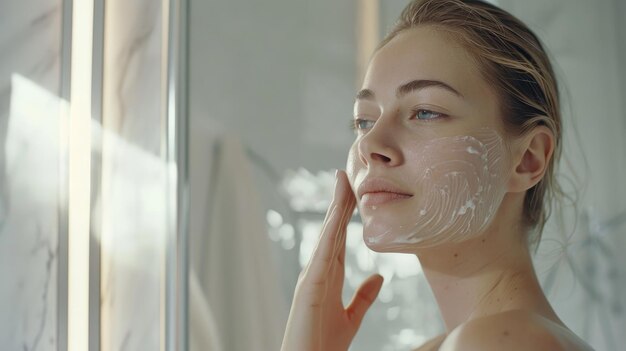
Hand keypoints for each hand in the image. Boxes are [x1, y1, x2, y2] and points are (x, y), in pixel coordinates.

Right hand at [281, 170, 384, 350]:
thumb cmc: (323, 344)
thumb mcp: (351, 318)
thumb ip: (364, 296)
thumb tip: (379, 277)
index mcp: (328, 277)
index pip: (339, 237)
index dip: (345, 214)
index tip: (353, 190)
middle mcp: (317, 271)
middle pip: (332, 229)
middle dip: (340, 201)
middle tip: (346, 173)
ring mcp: (311, 277)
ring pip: (326, 235)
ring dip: (334, 208)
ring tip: (341, 181)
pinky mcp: (309, 287)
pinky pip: (322, 255)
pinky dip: (329, 233)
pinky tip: (336, 216)